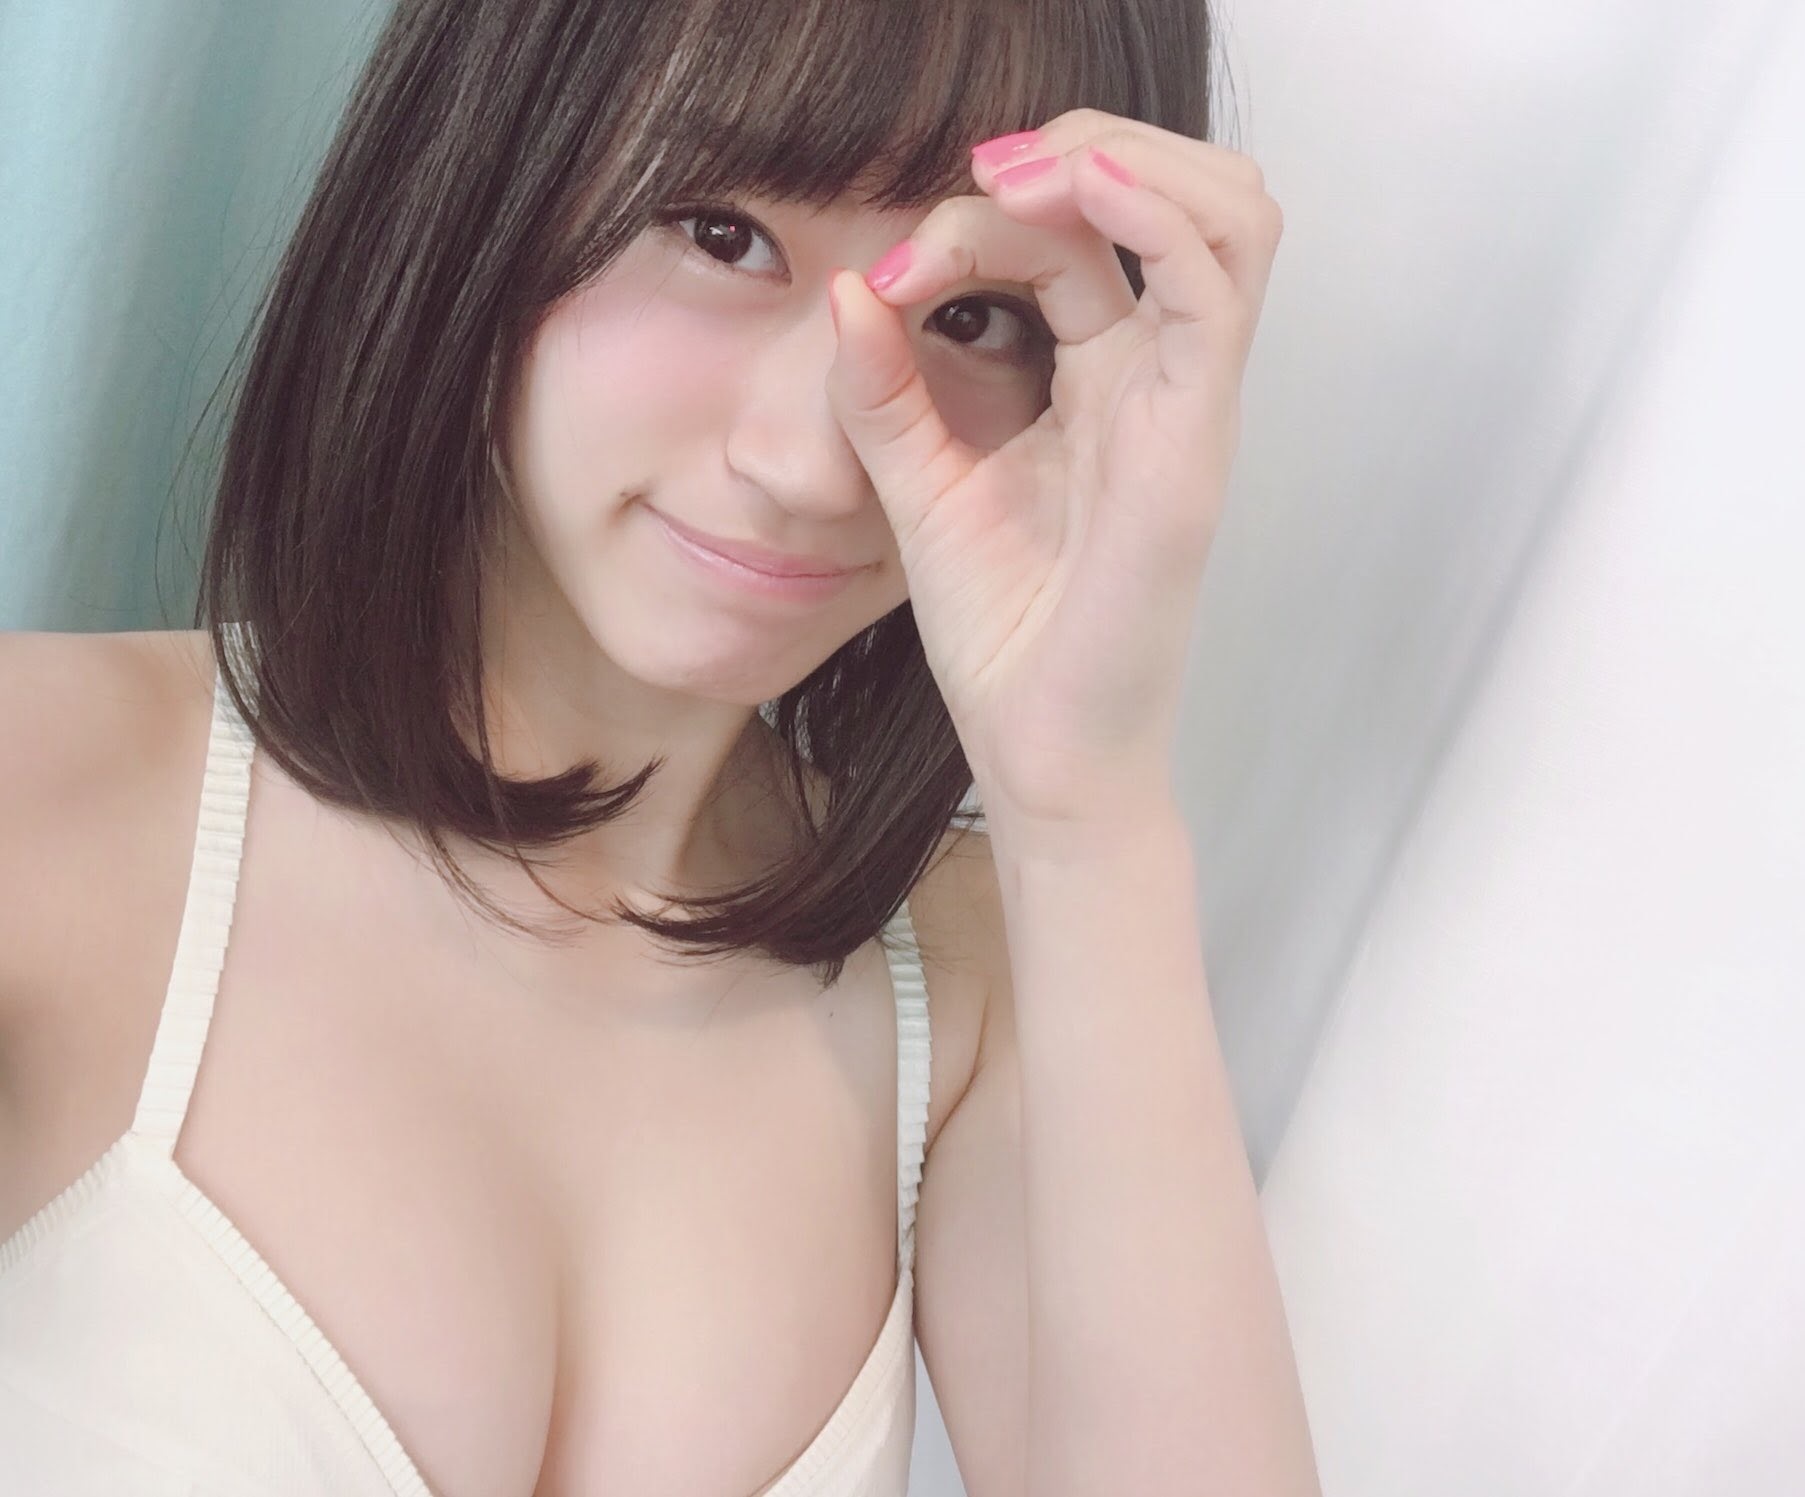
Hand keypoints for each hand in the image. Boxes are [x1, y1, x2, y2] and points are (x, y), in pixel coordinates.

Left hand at [825, 107, 1283, 827]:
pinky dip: (1154, 213)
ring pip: (1226, 213)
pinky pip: (1213, 288)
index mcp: (1102, 379)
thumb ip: (885, 391)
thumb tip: (845, 286)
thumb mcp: (919, 489)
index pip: (1074, 236)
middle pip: (1171, 193)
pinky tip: (1070, 192)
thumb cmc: (1004, 635)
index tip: (884, 271)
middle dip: (1077, 149)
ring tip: (1015, 176)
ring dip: (1123, 160)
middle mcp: (1159, 377)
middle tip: (977, 171)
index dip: (982, 215)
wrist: (1039, 751)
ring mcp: (1189, 405)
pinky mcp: (1194, 443)